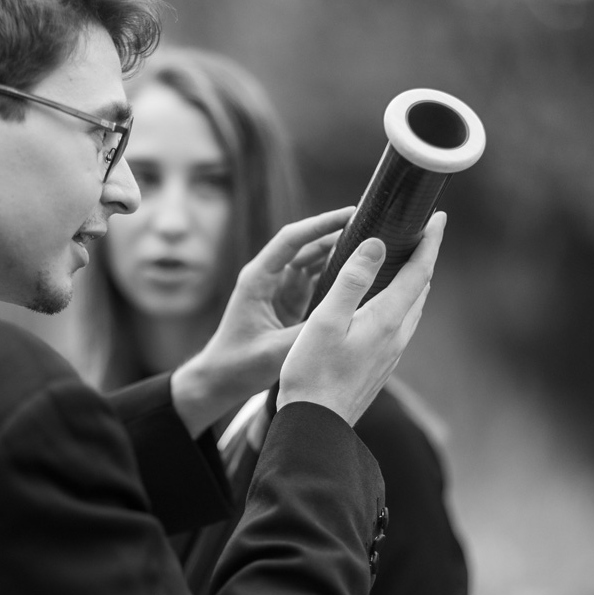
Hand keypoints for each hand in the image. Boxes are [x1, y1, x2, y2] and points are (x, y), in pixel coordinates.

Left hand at [171, 206, 353, 435]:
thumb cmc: (238, 365)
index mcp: (257, 279)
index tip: (350, 214)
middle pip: (306, 246)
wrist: (220, 381)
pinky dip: (336, 277)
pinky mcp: (289, 302)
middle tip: (373, 227)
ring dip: (339, 254)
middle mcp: (269, 278)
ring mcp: (280, 289)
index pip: (291, 240)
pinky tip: (360, 276)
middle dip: (336, 234)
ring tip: (373, 247)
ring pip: (314, 262)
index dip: (320, 224)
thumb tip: (343, 322)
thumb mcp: (274, 352)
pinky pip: (316, 281)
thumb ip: (307, 336)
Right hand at [277, 211, 445, 425]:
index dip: (431, 242)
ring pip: (412, 309)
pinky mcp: (382, 366)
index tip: (439, 217)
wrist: (316, 424)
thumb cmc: (313, 372)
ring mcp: (392, 354)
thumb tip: (377, 243)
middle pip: (421, 289)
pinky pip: (400, 325)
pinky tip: (385, 305)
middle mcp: (397, 336)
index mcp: (386, 320)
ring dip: (414, 282)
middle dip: (424, 258)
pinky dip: (400, 303)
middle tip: (421, 233)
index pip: (419, 272)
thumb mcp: (326, 320)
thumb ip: (352, 279)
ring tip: (406, 262)